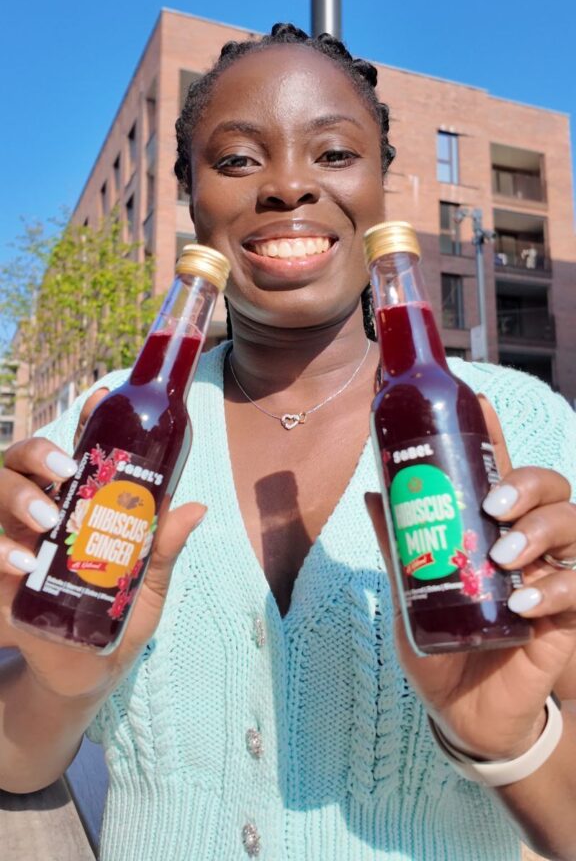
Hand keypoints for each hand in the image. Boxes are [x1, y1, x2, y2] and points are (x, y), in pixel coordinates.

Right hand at [0, 390, 205, 701]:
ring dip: (19, 497)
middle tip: (66, 470)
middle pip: (24, 460)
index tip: (103, 397)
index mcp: (80, 504)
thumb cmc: (118, 619)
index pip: (78, 451)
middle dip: (39, 454)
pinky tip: (24, 564)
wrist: (86, 674)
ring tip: (48, 522)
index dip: (87, 421)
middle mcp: (43, 512)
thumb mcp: (149, 584)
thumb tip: (196, 507)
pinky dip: (1, 551)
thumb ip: (165, 548)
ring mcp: (16, 541)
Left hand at [365, 395, 575, 760]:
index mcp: (489, 526)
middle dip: (525, 482)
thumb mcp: (411, 590)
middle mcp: (524, 542)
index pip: (500, 467)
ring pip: (572, 525)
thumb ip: (398, 543)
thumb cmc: (441, 641)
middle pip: (549, 486)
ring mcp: (549, 575)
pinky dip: (552, 588)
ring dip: (540, 530)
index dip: (493, 433)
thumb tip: (370, 490)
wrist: (464, 713)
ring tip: (503, 555)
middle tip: (494, 502)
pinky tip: (523, 600)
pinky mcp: (566, 617)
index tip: (478, 401)